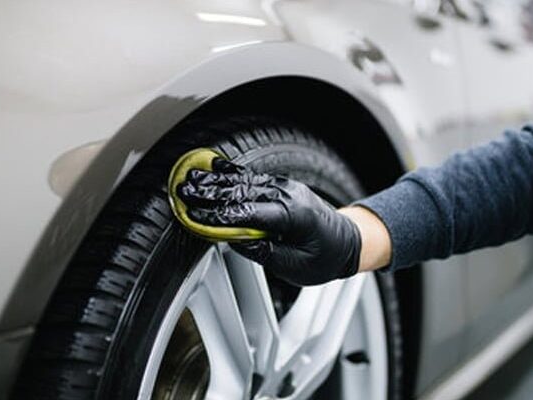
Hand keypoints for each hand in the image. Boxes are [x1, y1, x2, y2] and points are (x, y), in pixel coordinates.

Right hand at [177, 158, 361, 285]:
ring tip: (190, 179)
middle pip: (242, 192)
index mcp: (293, 216)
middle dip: (210, 193)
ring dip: (215, 181)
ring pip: (244, 181)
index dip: (219, 215)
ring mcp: (285, 187)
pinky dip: (231, 174)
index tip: (194, 216)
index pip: (248, 214)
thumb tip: (234, 240)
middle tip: (183, 192)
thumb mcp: (295, 267)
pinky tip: (212, 167)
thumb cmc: (325, 258)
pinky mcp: (282, 186)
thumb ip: (264, 253)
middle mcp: (288, 196)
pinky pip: (252, 178)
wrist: (349, 241)